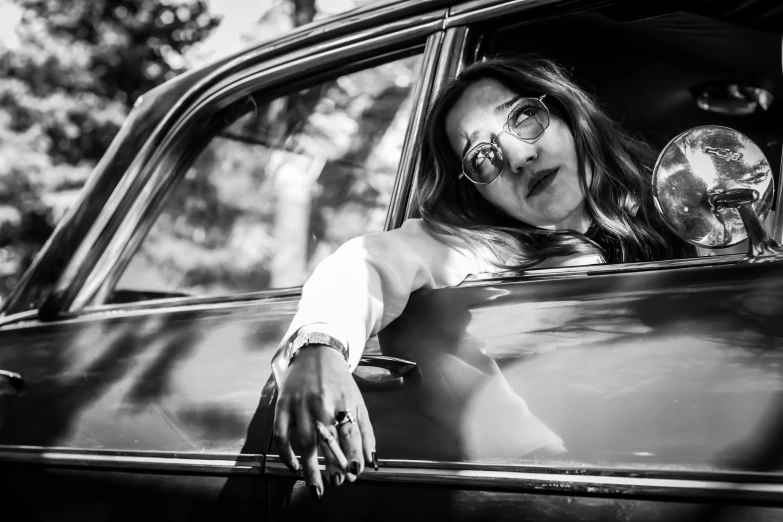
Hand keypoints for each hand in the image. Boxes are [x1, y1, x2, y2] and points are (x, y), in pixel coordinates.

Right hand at [273, 344, 376, 499]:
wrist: (316, 354)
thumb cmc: (340, 383)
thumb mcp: (358, 402)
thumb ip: (365, 431)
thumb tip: (371, 462)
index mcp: (344, 402)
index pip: (350, 434)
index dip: (353, 455)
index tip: (355, 473)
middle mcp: (322, 404)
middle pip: (328, 440)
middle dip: (333, 464)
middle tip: (336, 483)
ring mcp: (300, 405)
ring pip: (305, 441)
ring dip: (310, 467)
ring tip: (317, 487)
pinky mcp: (282, 406)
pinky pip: (281, 434)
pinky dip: (286, 453)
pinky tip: (293, 467)